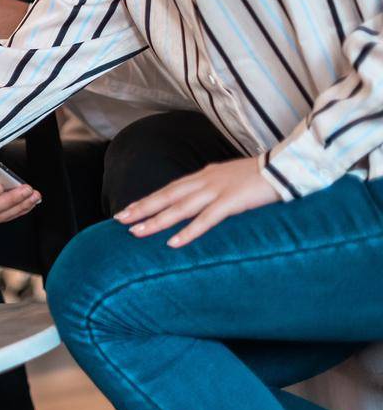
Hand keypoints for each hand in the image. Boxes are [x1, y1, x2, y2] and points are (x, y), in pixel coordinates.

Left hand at [113, 156, 278, 246]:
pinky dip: (189, 231)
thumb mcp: (231, 180)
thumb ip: (214, 189)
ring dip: (157, 221)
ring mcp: (218, 190)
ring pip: (180, 207)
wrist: (289, 166)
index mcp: (205, 175)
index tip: (127, 210)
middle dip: (142, 209)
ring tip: (137, 233)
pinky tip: (173, 243)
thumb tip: (199, 201)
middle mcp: (206, 181)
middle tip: (120, 220)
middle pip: (167, 196)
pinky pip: (206, 219)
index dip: (147, 200)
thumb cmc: (262, 176)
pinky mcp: (233, 201)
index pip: (169, 189)